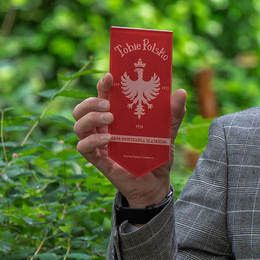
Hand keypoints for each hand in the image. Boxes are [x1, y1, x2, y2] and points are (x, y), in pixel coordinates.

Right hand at [73, 72, 186, 206]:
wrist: (157, 183)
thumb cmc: (158, 155)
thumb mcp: (168, 132)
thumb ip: (174, 113)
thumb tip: (180, 92)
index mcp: (117, 117)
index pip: (102, 96)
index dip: (103, 85)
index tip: (110, 76)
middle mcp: (103, 128)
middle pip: (82, 109)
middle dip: (91, 102)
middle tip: (110, 104)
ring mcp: (99, 144)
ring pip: (78, 125)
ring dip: (90, 118)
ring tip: (110, 117)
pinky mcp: (99, 160)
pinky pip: (83, 148)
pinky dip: (92, 141)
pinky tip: (109, 138)